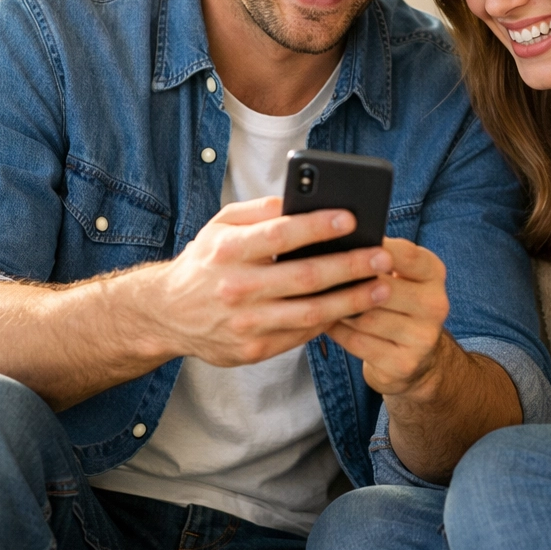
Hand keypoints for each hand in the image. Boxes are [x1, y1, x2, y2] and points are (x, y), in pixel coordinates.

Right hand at [146, 196, 391, 366]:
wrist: (168, 313)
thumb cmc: (206, 261)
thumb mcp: (221, 225)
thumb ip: (261, 210)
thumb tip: (302, 199)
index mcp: (228, 251)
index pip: (279, 235)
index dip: (318, 226)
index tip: (352, 218)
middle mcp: (236, 288)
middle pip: (304, 277)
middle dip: (350, 266)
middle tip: (381, 256)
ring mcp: (245, 324)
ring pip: (310, 313)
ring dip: (352, 300)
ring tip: (382, 287)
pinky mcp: (253, 350)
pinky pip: (302, 335)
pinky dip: (331, 321)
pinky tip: (355, 308)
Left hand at [325, 238, 449, 396]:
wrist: (417, 359)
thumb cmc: (395, 302)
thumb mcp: (398, 274)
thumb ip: (375, 256)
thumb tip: (333, 238)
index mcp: (434, 273)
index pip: (405, 254)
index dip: (374, 249)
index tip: (344, 242)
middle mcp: (435, 304)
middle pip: (382, 288)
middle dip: (348, 283)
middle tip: (317, 275)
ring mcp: (422, 337)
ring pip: (365, 317)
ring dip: (337, 308)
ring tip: (317, 299)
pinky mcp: (404, 364)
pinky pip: (357, 342)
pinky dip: (337, 330)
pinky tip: (325, 322)